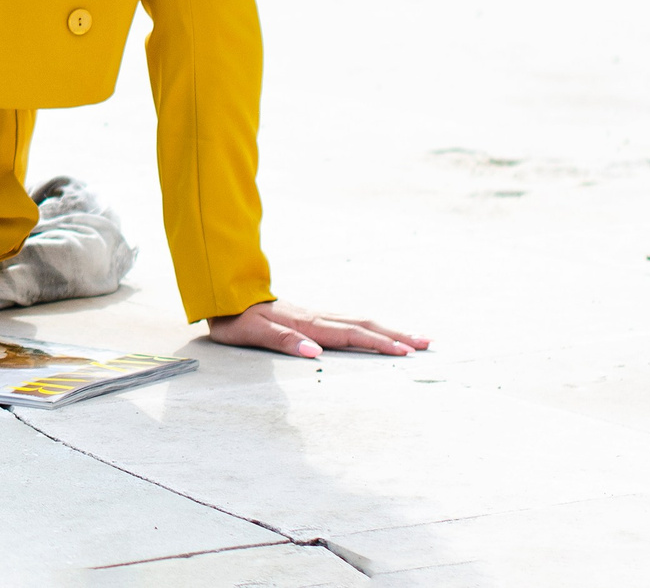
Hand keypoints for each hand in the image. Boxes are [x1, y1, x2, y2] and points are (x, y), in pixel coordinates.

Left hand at [207, 299, 428, 359]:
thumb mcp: (252, 333)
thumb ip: (283, 341)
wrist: (222, 296)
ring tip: (414, 338)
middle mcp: (316, 317)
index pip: (349, 335)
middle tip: (427, 344)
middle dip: (396, 335)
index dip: (377, 344)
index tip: (404, 352)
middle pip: (363, 325)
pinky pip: (348, 321)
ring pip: (359, 321)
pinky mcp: (311, 316)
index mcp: (306, 324)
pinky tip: (377, 331)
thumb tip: (315, 352)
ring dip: (388, 330)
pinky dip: (370, 326)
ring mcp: (315, 314)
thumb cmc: (235, 320)